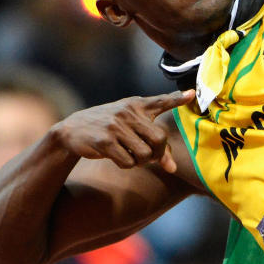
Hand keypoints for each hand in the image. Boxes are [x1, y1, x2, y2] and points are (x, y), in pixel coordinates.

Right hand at [55, 90, 194, 172]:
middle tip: (148, 156)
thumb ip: (153, 141)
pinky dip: (127, 165)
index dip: (176, 99)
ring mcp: (116, 126)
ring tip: (131, 156)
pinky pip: (128, 162)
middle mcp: (127, 112)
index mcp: (135, 105)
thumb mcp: (129, 126)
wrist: (72, 130)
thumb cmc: (108, 128)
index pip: (160, 101)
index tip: (191, 95)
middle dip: (158, 153)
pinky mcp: (105, 141)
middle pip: (160, 139)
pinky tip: (119, 158)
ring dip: (141, 161)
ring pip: (145, 153)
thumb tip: (172, 168)